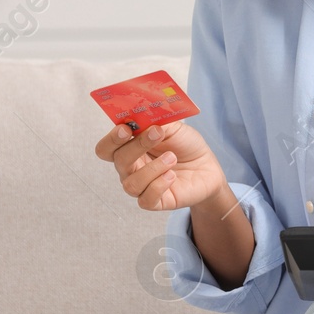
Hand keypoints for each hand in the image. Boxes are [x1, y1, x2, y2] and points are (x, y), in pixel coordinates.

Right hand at [95, 120, 226, 211]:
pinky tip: (172, 176)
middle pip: (118, 161)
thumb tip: (140, 112)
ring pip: (131, 183)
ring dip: (153, 168)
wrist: (207, 166)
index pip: (106, 148)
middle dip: (136, 146)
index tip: (126, 128)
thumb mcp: (172, 126)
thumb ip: (154, 120)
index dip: (112, 139)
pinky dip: (159, 186)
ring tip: (172, 157)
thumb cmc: (185, 145)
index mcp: (129, 147)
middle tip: (156, 133)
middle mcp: (130, 168)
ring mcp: (141, 186)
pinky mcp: (155, 201)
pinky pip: (146, 199)